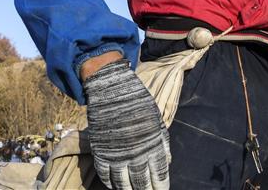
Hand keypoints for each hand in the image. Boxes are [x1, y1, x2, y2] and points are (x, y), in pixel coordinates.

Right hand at [82, 58, 170, 188]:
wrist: (111, 88)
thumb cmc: (137, 102)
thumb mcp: (156, 119)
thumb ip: (162, 142)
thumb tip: (166, 162)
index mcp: (152, 145)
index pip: (159, 176)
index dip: (160, 187)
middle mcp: (135, 153)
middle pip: (142, 183)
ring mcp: (116, 154)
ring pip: (123, 183)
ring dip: (128, 189)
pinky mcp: (101, 151)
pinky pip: (105, 175)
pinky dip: (110, 183)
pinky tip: (115, 184)